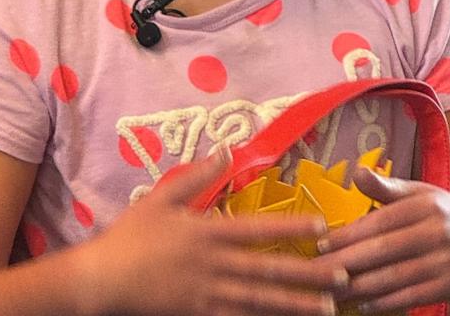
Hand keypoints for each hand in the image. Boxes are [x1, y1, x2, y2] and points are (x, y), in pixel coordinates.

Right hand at [74, 147, 348, 315]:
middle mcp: (214, 264)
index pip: (258, 229)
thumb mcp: (161, 197)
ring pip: (261, 301)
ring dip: (297, 304)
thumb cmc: (131, 236)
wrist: (105, 279)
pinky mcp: (200, 315)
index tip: (323, 228)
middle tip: (344, 275)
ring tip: (328, 308)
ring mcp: (208, 295)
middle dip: (309, 273)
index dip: (292, 228)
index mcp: (206, 232)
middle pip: (269, 270)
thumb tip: (225, 150)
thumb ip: (197, 176)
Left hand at [317, 167, 449, 312]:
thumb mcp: (420, 194)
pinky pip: (414, 296)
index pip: (379, 222)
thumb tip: (356, 172)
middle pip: (384, 251)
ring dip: (362, 287)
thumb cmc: (446, 215)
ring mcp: (445, 261)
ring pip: (396, 277)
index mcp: (423, 205)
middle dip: (348, 262)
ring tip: (334, 290)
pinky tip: (364, 304)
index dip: (349, 234)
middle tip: (320, 271)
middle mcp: (435, 232)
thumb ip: (386, 187)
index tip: (322, 244)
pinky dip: (387, 302)